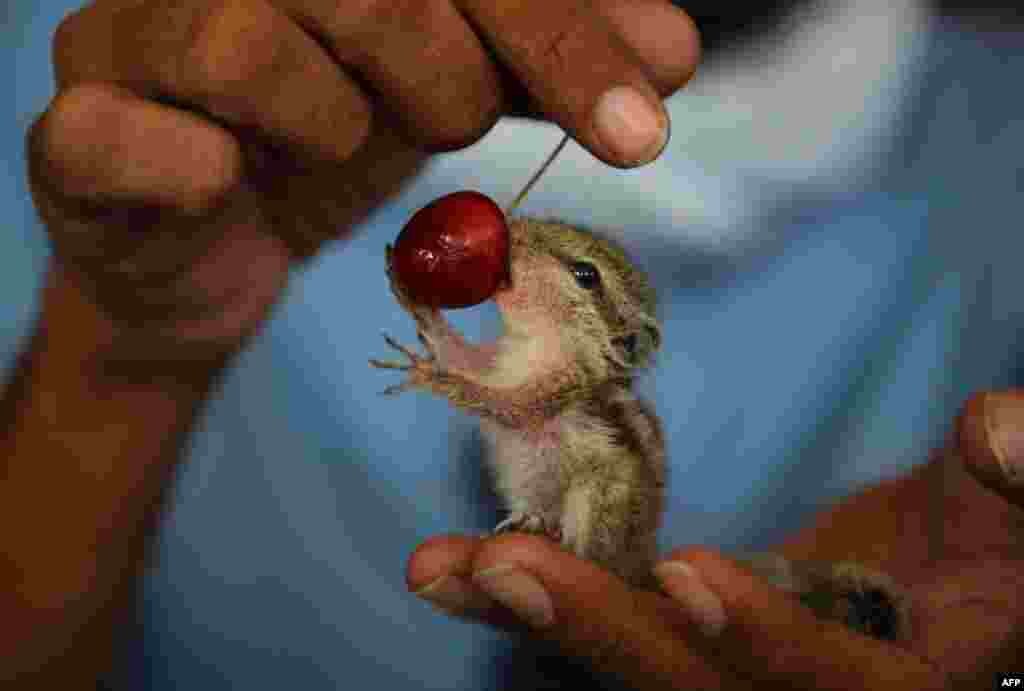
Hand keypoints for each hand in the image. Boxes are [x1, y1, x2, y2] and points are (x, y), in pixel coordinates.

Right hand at [25, 0, 698, 363]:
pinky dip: (193, 168)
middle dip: (453, 76)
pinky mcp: (79, 129)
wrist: (210, 256)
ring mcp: (130, 37)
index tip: (649, 115)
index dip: (563, 36)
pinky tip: (224, 186)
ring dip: (331, 124)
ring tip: (333, 147)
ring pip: (250, 46)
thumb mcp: (448, 95)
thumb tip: (674, 55)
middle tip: (455, 125)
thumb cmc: (322, 151)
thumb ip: (544, 66)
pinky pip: (121, 134)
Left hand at [407, 393, 1023, 689]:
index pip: (832, 687)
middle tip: (504, 564)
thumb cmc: (993, 549)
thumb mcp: (1014, 522)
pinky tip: (464, 569)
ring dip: (534, 618)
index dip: (765, 643)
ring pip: (626, 666)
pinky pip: (603, 627)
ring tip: (446, 570)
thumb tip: (1010, 426)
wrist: (937, 589)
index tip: (690, 572)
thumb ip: (1013, 483)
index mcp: (896, 686)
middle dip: (602, 633)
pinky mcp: (679, 643)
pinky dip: (536, 597)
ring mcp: (725, 676)